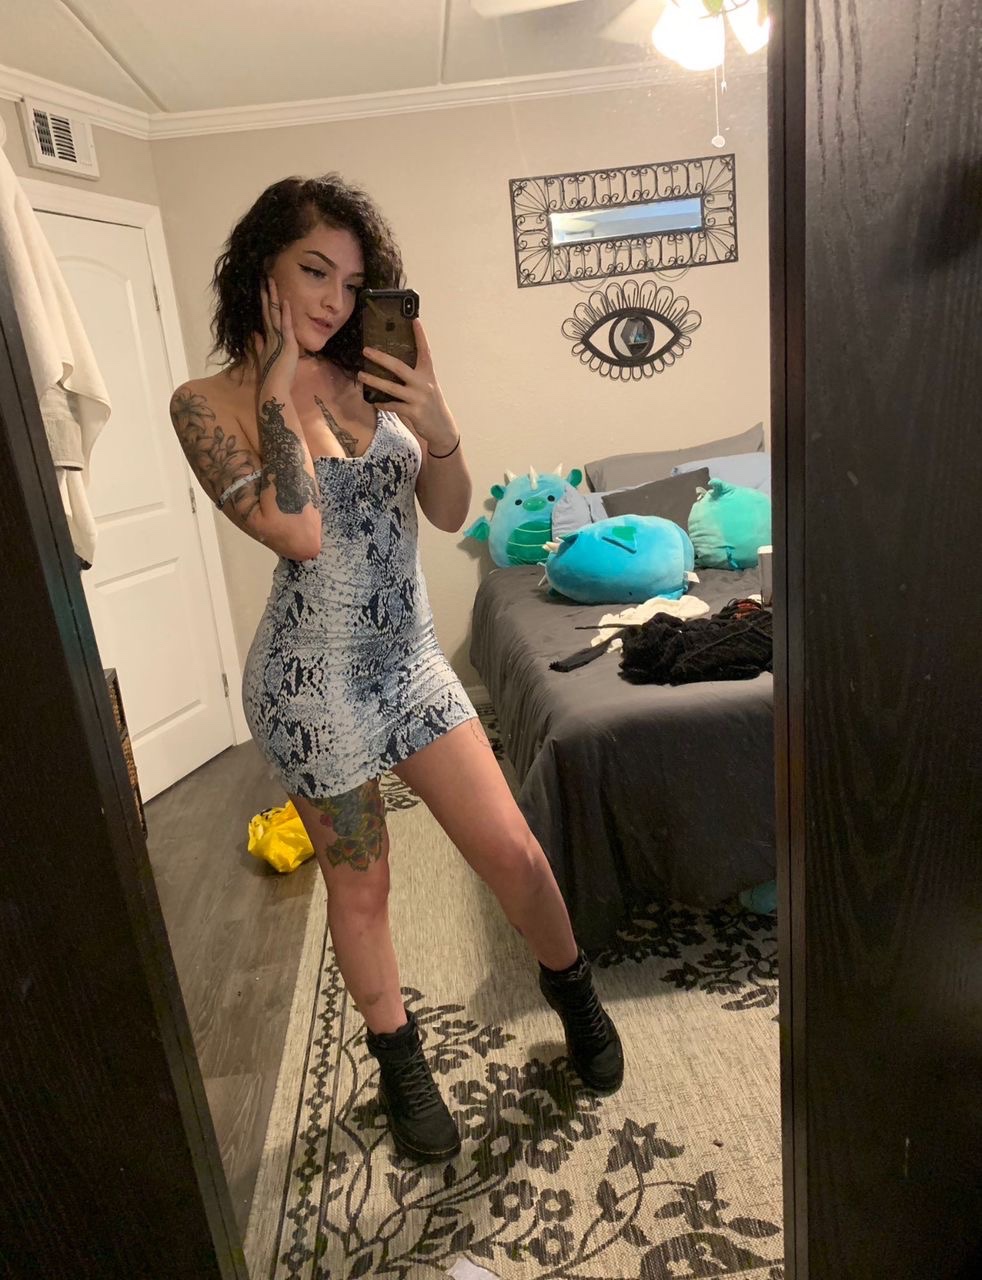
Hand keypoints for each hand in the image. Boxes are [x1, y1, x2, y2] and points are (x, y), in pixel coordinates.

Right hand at [253, 277, 298, 396]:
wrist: (274, 388)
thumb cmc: (273, 377)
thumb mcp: (266, 358)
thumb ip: (258, 345)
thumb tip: (254, 334)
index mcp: (267, 339)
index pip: (266, 317)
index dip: (264, 304)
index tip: (263, 291)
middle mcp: (269, 336)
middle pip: (267, 311)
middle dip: (266, 294)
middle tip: (263, 278)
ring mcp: (277, 339)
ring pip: (274, 314)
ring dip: (273, 297)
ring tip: (270, 282)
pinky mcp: (285, 344)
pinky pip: (285, 325)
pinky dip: (285, 313)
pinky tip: (285, 301)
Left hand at [358, 320, 458, 453]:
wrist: (442, 427)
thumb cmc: (431, 403)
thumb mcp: (427, 385)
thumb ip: (415, 375)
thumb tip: (394, 364)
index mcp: (428, 373)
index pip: (424, 350)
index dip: (420, 335)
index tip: (414, 319)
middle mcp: (424, 383)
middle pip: (399, 367)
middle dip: (381, 358)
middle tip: (366, 350)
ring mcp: (418, 398)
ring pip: (391, 387)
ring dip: (374, 381)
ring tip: (361, 375)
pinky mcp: (413, 412)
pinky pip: (393, 405)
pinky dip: (382, 403)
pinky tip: (374, 401)